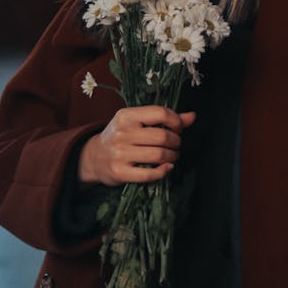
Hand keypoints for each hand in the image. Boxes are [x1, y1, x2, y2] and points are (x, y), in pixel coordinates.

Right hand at [78, 106, 195, 185]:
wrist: (95, 156)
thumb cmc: (122, 135)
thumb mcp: (137, 121)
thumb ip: (164, 118)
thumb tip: (192, 116)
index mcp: (126, 115)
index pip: (160, 113)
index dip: (176, 121)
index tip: (178, 128)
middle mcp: (122, 133)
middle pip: (162, 136)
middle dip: (176, 142)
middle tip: (176, 145)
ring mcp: (119, 153)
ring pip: (158, 155)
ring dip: (172, 157)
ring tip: (172, 156)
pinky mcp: (119, 172)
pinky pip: (149, 175)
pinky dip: (163, 172)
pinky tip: (166, 168)